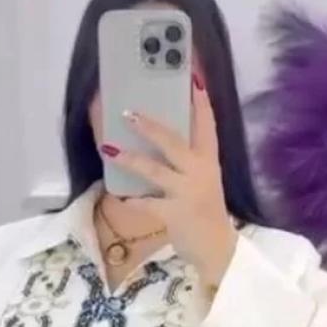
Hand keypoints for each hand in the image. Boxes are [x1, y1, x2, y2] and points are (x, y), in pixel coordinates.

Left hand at [101, 76, 237, 283]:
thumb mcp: (203, 181)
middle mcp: (200, 172)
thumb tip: (157, 140)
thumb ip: (187, 162)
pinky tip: (120, 195)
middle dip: (150, 126)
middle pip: (173, 142)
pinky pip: (147, 203)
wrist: (217, 249)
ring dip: (130, 159)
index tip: (193, 78)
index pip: (208, 125)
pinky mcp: (175, 213)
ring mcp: (187, 192)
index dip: (200, 102)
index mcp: (209, 161)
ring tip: (108, 149)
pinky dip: (132, 199)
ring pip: (154, 170)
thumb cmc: (205, 211)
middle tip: (128, 112)